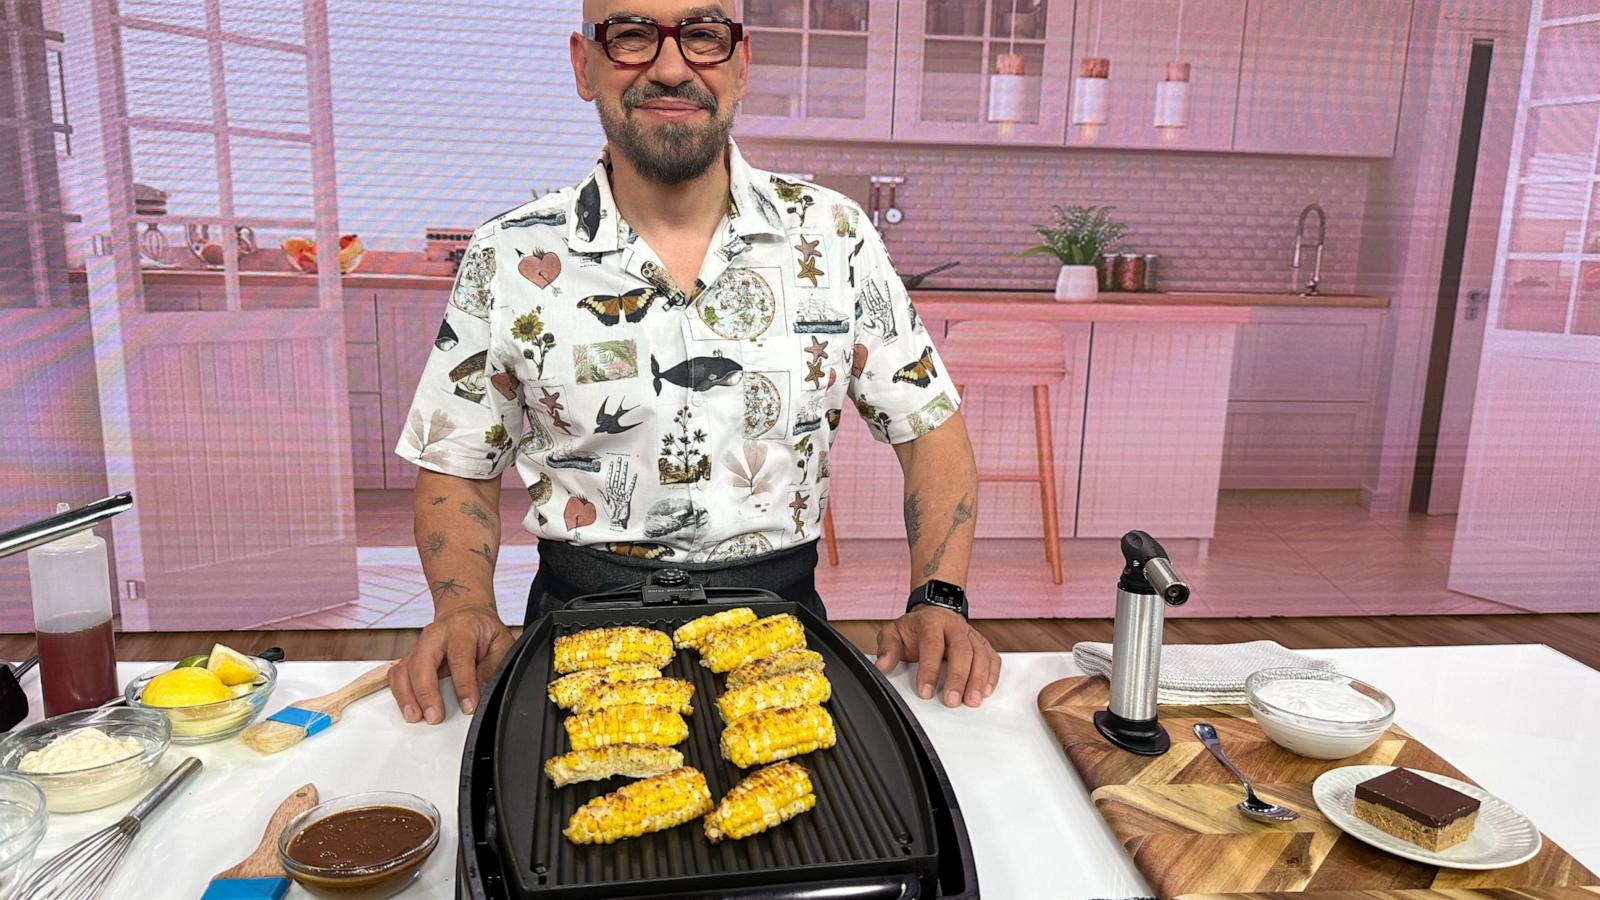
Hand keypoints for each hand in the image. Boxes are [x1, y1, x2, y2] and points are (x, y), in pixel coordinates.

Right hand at [390, 604, 514, 723]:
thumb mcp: (501, 643)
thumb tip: (483, 691)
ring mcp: (419, 645)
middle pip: (422, 662)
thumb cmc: (483, 631)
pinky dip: (399, 693)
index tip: (468, 706)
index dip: (463, 685)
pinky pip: (397, 675)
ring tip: (415, 716)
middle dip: (426, 692)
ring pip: (404, 669)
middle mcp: (435, 634)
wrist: (466, 615)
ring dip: (407, 695)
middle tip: (434, 716)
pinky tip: (408, 707)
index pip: (459, 657)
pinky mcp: (410, 657)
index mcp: (461, 628)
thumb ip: (493, 666)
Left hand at [874, 605, 999, 707]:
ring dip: (979, 679)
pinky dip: (992, 675)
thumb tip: (881, 667)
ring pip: (980, 654)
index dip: (930, 669)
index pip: (932, 645)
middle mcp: (954, 626)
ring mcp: (970, 633)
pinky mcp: (981, 642)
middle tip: (952, 700)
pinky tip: (986, 690)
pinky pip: (992, 657)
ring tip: (972, 700)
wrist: (933, 612)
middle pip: (962, 650)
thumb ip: (887, 649)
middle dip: (958, 677)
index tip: (926, 691)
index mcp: (930, 622)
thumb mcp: (893, 633)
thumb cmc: (914, 628)